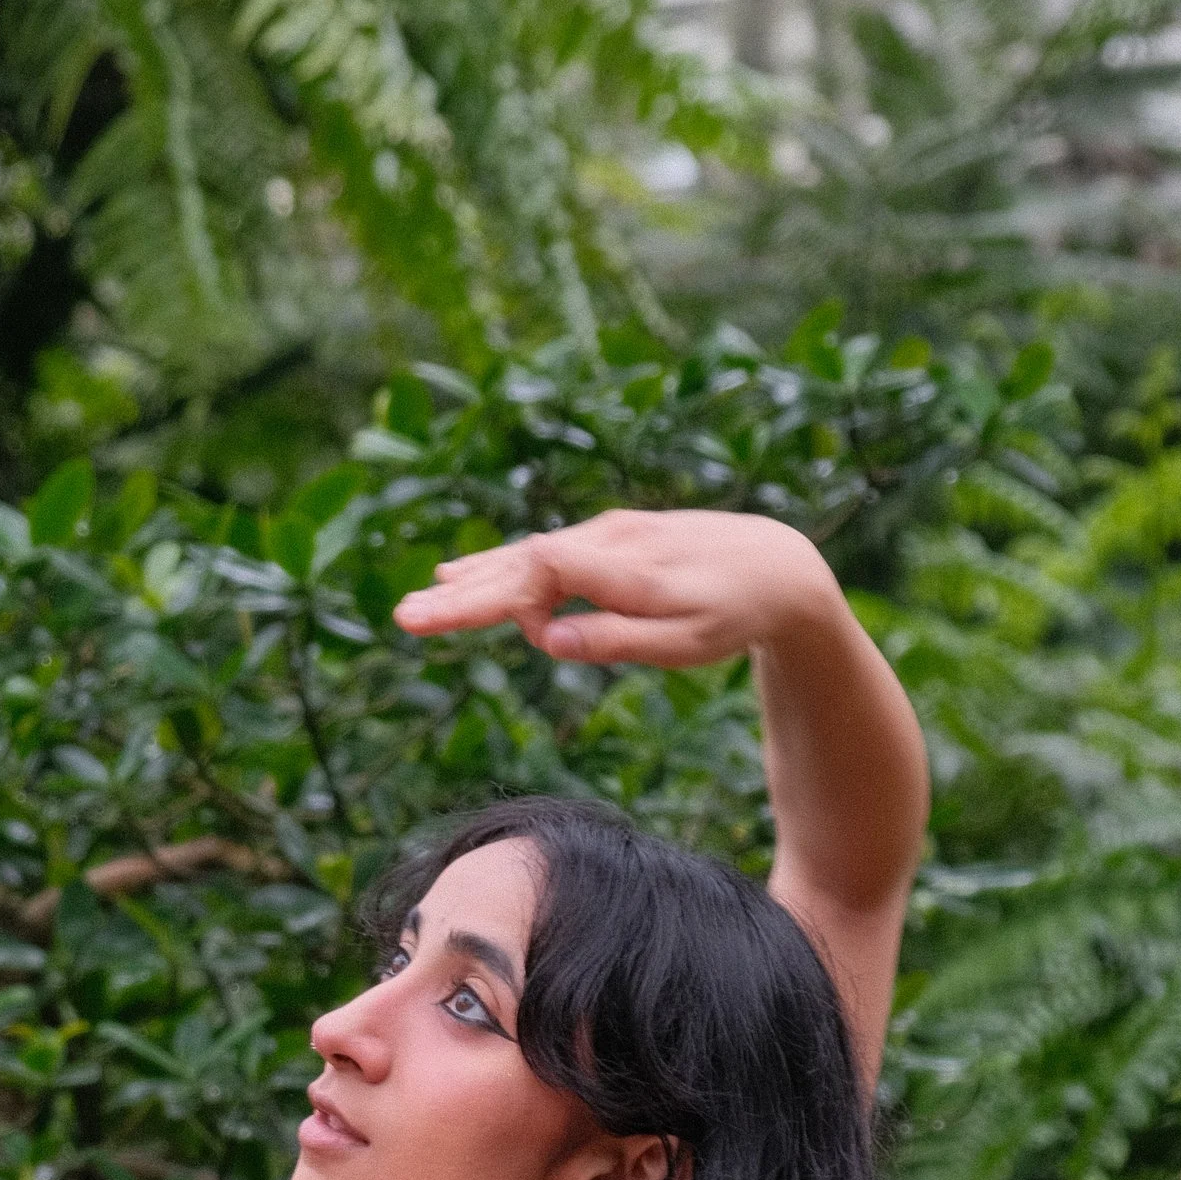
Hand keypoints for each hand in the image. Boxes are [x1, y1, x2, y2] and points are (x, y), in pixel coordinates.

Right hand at [391, 508, 837, 667]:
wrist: (776, 566)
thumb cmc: (732, 613)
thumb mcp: (682, 644)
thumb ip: (614, 641)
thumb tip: (549, 641)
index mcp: (618, 566)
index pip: (534, 577)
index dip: (484, 598)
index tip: (436, 619)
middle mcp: (604, 540)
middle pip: (519, 565)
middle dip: (461, 594)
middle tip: (404, 619)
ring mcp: (604, 535)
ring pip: (527, 558)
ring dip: (475, 579)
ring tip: (426, 599)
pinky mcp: (608, 540)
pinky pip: (545, 556)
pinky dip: (504, 569)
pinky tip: (470, 573)